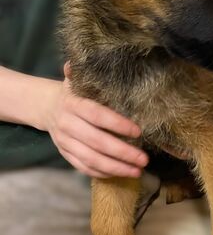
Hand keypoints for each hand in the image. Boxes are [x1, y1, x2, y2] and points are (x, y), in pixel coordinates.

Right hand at [43, 63, 147, 177]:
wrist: (46, 107)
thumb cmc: (71, 92)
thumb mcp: (75, 80)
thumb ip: (80, 73)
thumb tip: (77, 61)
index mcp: (73, 104)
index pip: (97, 116)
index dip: (117, 124)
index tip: (137, 131)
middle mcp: (67, 124)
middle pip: (96, 142)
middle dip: (122, 152)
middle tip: (144, 158)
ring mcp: (65, 142)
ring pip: (90, 159)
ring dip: (115, 167)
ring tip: (137, 171)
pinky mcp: (65, 154)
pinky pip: (83, 167)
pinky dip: (102, 173)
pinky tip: (120, 173)